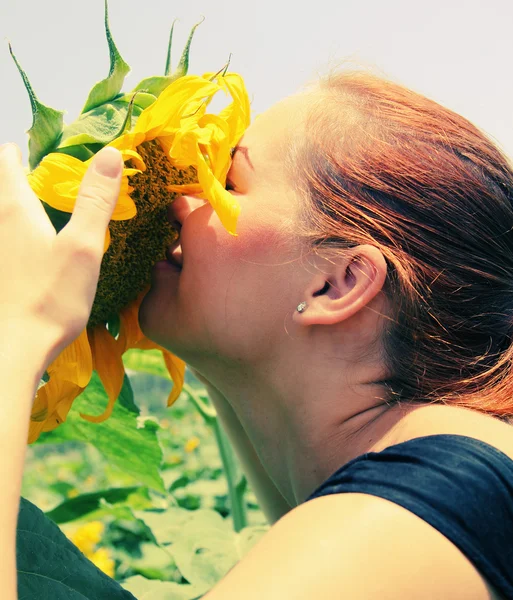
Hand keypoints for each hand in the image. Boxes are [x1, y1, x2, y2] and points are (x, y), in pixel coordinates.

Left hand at [0, 144, 121, 365]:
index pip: (8, 160)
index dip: (25, 152)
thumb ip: (95, 200)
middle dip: (25, 179)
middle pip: (4, 187)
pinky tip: (42, 254)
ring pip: (6, 217)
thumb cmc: (50, 298)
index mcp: (14, 209)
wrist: (13, 349)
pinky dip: (22, 236)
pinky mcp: (2, 272)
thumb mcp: (83, 246)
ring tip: (52, 218)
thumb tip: (109, 154)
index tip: (51, 158)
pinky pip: (9, 242)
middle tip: (57, 186)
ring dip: (24, 209)